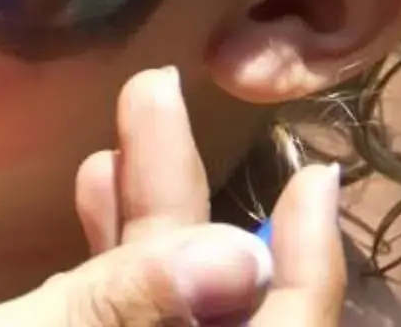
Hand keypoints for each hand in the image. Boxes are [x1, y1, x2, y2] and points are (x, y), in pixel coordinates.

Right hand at [0, 66, 353, 325]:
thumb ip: (129, 306)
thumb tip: (240, 258)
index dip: (312, 265)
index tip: (312, 170)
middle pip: (228, 320)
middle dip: (194, 204)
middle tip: (159, 95)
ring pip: (171, 319)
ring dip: (149, 223)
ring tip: (121, 123)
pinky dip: (113, 268)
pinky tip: (88, 192)